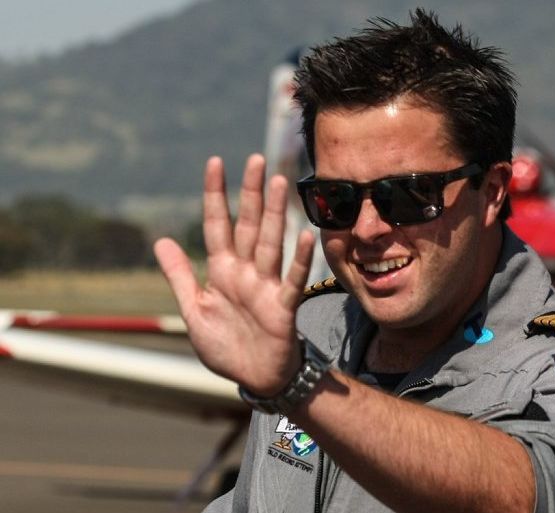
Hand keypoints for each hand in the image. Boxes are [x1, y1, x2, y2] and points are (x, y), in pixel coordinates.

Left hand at [154, 154, 314, 395]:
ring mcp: (265, 286)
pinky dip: (300, 259)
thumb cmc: (225, 345)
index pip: (216, 225)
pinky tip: (305, 235)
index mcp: (221, 271)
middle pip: (247, 225)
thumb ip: (180, 275)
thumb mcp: (194, 310)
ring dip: (274, 214)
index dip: (214, 195)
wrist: (253, 377)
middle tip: (256, 160)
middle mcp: (244, 272)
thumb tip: (161, 241)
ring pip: (270, 243)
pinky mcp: (283, 306)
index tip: (215, 163)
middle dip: (250, 193)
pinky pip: (292, 279)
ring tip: (279, 184)